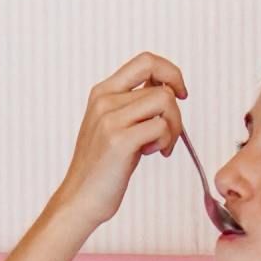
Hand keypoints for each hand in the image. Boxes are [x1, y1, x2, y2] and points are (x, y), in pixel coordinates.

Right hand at [54, 53, 186, 229]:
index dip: (171, 72)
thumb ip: (135, 104)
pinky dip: (166, 141)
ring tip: (160, 147)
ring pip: (165, 103)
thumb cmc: (103, 167)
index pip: (146, 61)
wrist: (80, 199)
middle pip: (162, 88)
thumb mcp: (114, 126)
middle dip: (176, 114)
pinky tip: (152, 154)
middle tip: (168, 135)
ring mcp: (110, 120)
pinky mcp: (119, 141)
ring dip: (173, 128)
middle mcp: (104, 100)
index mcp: (102, 92)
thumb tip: (167, 87)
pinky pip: (161, 126)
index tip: (180, 94)